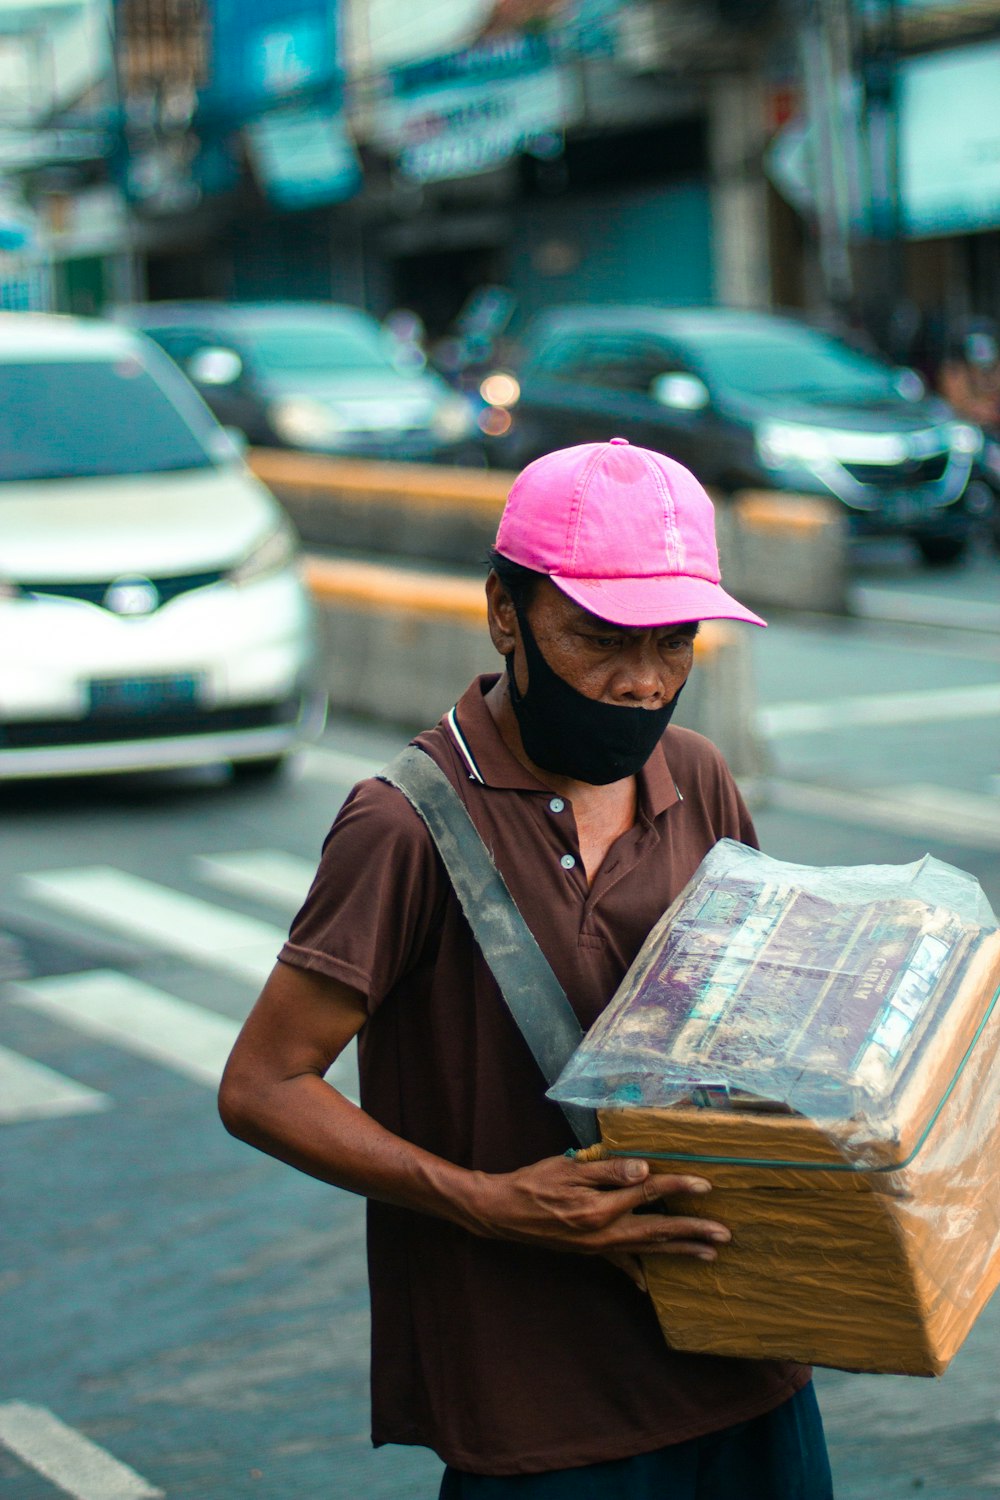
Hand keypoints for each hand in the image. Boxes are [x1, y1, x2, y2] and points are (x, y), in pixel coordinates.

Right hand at [465, 1154, 729, 1260]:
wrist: (501, 1212)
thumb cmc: (534, 1182)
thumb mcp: (569, 1167)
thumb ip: (608, 1170)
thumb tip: (645, 1170)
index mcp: (600, 1209)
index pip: (647, 1194)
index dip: (677, 1187)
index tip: (706, 1185)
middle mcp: (603, 1233)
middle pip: (657, 1231)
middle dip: (693, 1232)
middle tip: (725, 1235)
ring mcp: (597, 1246)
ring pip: (646, 1249)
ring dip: (678, 1252)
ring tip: (709, 1255)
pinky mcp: (588, 1251)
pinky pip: (619, 1263)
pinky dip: (636, 1272)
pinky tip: (648, 1283)